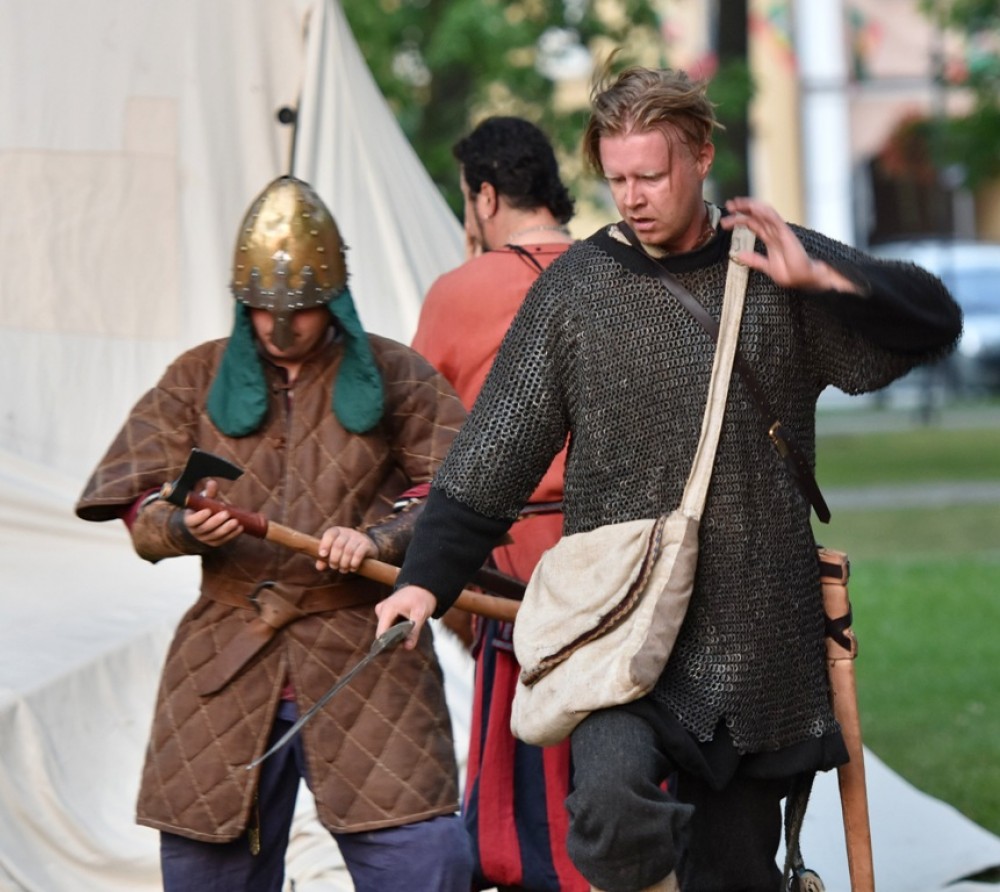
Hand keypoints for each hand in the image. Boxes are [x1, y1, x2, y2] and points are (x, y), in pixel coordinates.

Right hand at [184, 478, 242, 545]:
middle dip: (216, 521)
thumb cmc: (204, 507)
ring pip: (215, 536)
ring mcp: (205, 538)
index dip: (199, 517)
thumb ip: (208, 492)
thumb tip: (212, 483)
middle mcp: (196, 531)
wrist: (205, 521)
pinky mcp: (215, 542)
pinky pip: (224, 540)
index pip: (192, 521)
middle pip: (205, 529)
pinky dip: (232, 534)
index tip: (208, 510)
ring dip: (226, 529)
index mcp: (190, 520)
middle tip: (226, 513)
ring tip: (236, 521)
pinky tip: (240, 528)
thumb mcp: (204, 499)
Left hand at [315, 527, 376, 573]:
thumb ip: (324, 559)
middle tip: (334, 567)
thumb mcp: (333, 553)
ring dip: (344, 563)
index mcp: (337, 531)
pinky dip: (354, 563)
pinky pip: (359, 554)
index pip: (330, 534)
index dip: (325, 544)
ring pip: (348, 551)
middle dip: (334, 559)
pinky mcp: (367, 545)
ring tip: (343, 570)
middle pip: (338, 545)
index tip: (322, 555)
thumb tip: (319, 567)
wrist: (367, 549)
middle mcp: (348, 532)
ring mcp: (358, 537)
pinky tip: (353, 568)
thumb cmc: (345, 551)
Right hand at [375, 585, 436, 648]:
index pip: (381, 633)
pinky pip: (389, 627)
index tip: (399, 646)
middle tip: (410, 637)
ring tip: (410, 628)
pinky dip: (398, 629)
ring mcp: (382, 611)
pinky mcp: (385, 614)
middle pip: (384, 633)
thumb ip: (414, 632)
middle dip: (396, 639)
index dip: (388, 643)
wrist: (423, 587)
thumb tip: (408, 647)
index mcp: (387, 609)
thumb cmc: (421, 598)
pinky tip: (407, 625)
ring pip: (387, 631)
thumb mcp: (420, 615)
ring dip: (398, 634)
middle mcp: (381, 610)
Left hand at [721, 197, 859, 292]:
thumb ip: (754, 260)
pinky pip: (775, 219)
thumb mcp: (767, 266)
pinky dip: (764, 212)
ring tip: (736, 204)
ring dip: (750, 207)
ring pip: (763, 213)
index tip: (726, 220)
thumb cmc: (791, 272)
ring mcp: (780, 231)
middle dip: (742, 209)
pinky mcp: (786, 234)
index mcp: (769, 237)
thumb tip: (739, 255)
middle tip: (728, 205)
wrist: (805, 278)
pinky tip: (754, 208)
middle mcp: (774, 231)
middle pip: (756, 215)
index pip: (752, 223)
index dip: (739, 218)